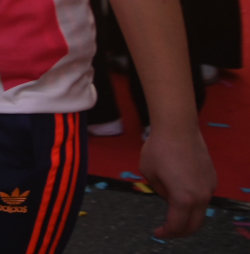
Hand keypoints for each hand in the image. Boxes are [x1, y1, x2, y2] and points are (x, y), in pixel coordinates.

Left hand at [138, 123, 214, 239]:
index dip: (166, 233)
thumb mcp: (149, 174)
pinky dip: (193, 202)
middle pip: (194, 225)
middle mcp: (201, 196)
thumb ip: (160, 192)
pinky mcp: (212, 179)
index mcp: (183, 198)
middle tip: (167, 230)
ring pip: (200, 211)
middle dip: (180, 231)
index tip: (157, 233)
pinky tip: (180, 192)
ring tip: (171, 209)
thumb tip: (169, 198)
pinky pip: (203, 197)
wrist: (178, 128)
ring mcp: (209, 188)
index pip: (177, 225)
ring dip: (187, 215)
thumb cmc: (159, 148)